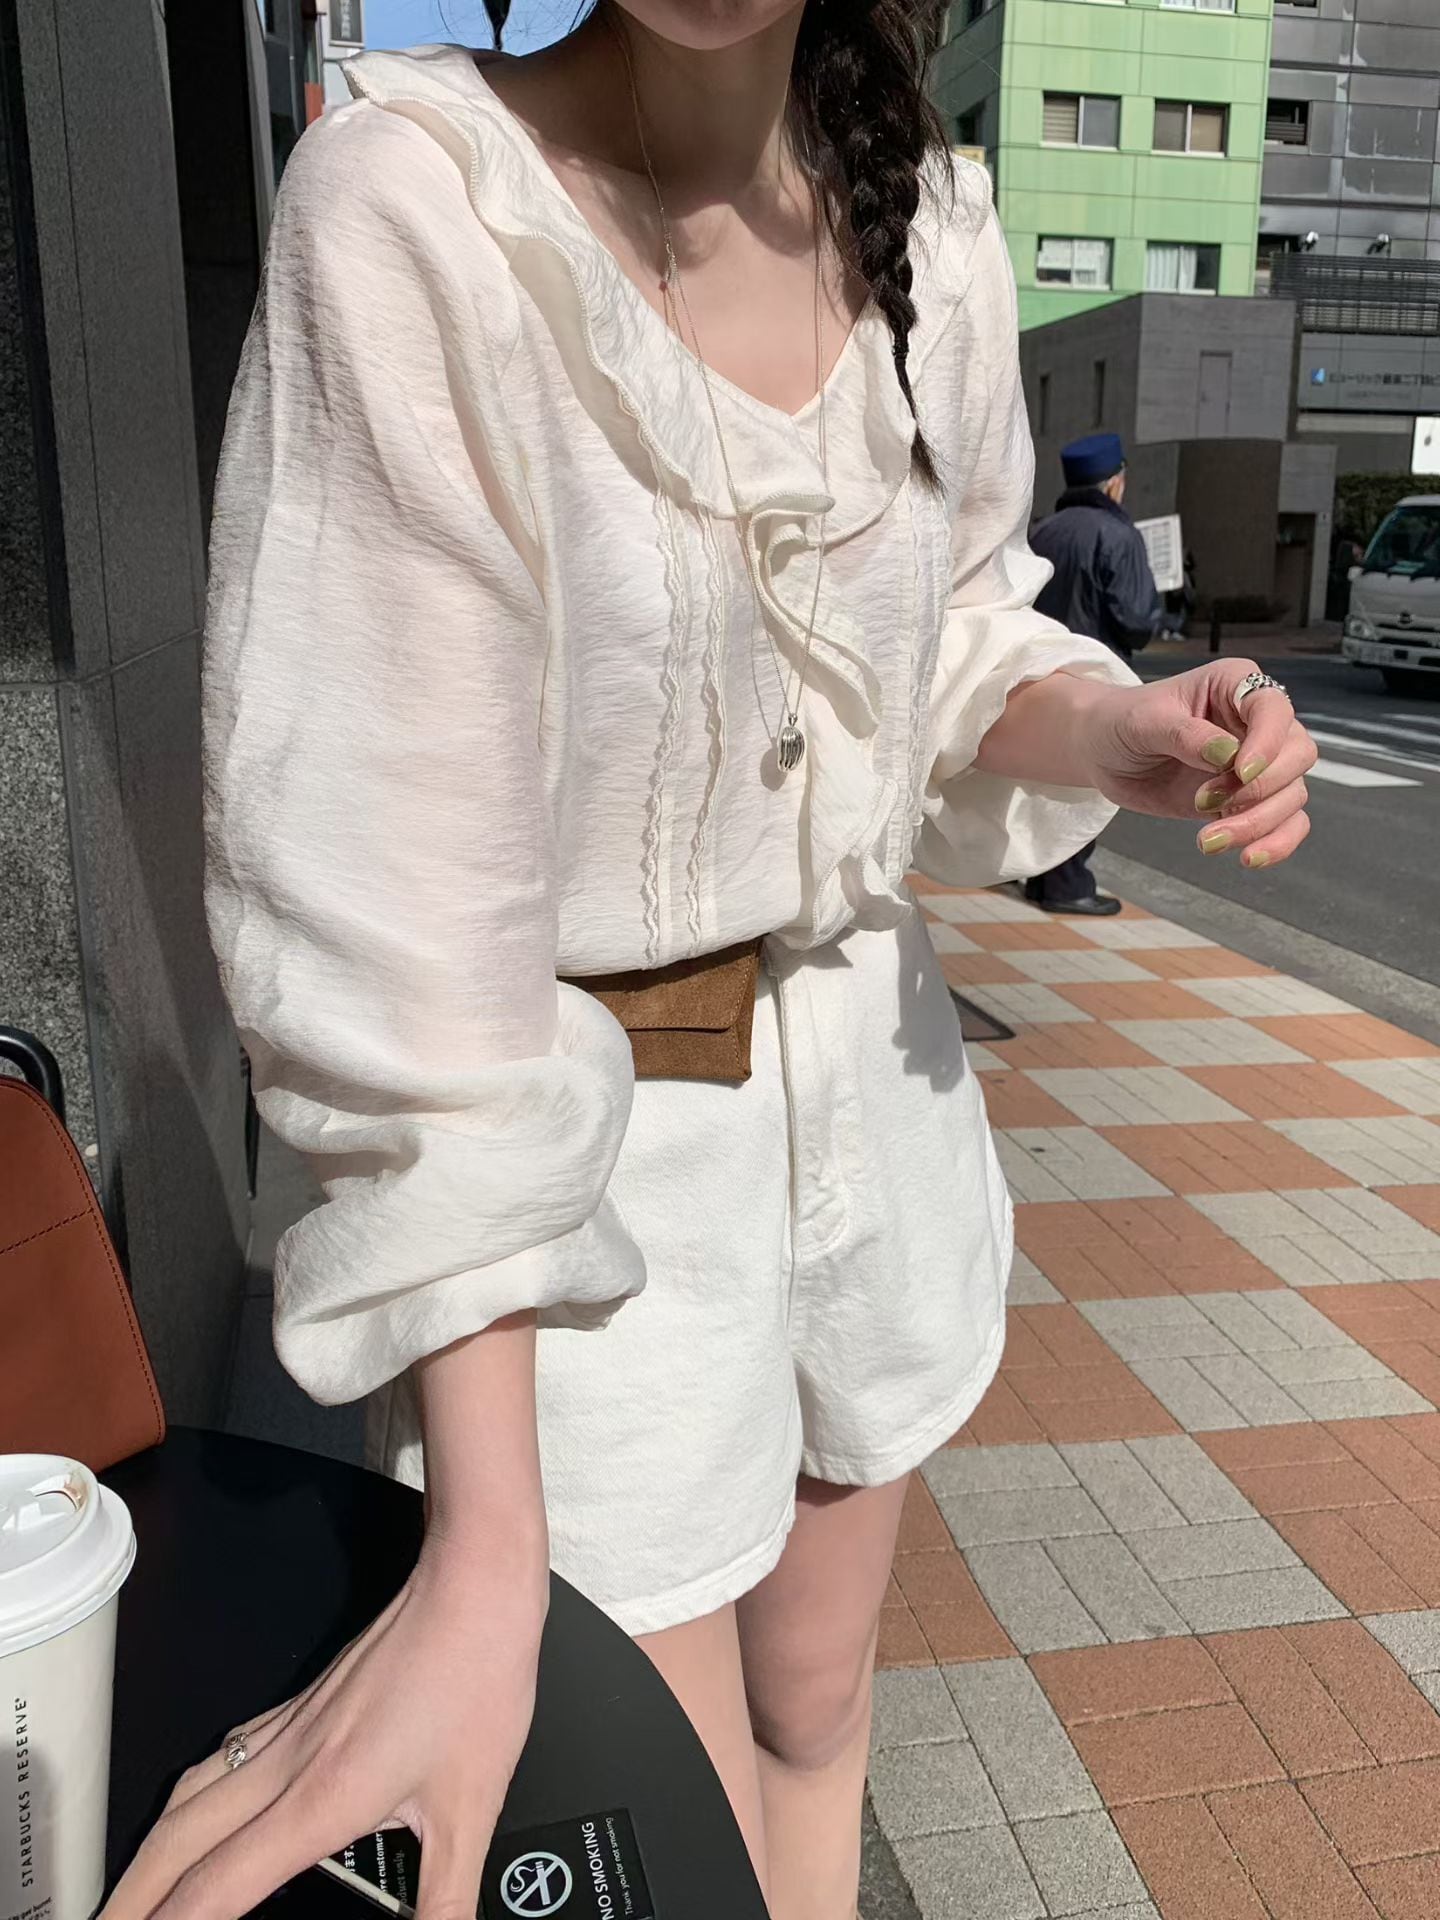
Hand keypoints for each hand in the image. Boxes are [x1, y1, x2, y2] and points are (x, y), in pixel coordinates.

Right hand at [102, 1533, 546, 1919]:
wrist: (472, 1587)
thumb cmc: (474, 1679)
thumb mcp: (473, 1808)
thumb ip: (447, 1900)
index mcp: (321, 1798)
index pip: (217, 1889)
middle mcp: (288, 1764)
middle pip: (176, 1844)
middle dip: (130, 1901)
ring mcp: (289, 1728)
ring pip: (188, 1796)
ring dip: (149, 1853)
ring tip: (132, 1895)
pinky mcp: (300, 1704)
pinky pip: (219, 1759)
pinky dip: (188, 1800)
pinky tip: (197, 1812)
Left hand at [1080, 660, 1316, 867]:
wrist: (1102, 752)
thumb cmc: (1122, 722)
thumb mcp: (1144, 722)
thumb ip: (1185, 735)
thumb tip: (1227, 755)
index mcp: (1236, 685)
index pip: (1274, 709)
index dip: (1266, 743)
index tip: (1239, 772)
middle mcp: (1255, 722)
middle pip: (1297, 755)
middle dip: (1260, 789)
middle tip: (1203, 802)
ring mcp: (1257, 763)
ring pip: (1292, 794)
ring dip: (1258, 824)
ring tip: (1207, 841)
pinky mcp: (1247, 800)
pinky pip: (1284, 823)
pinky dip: (1275, 843)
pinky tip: (1248, 857)